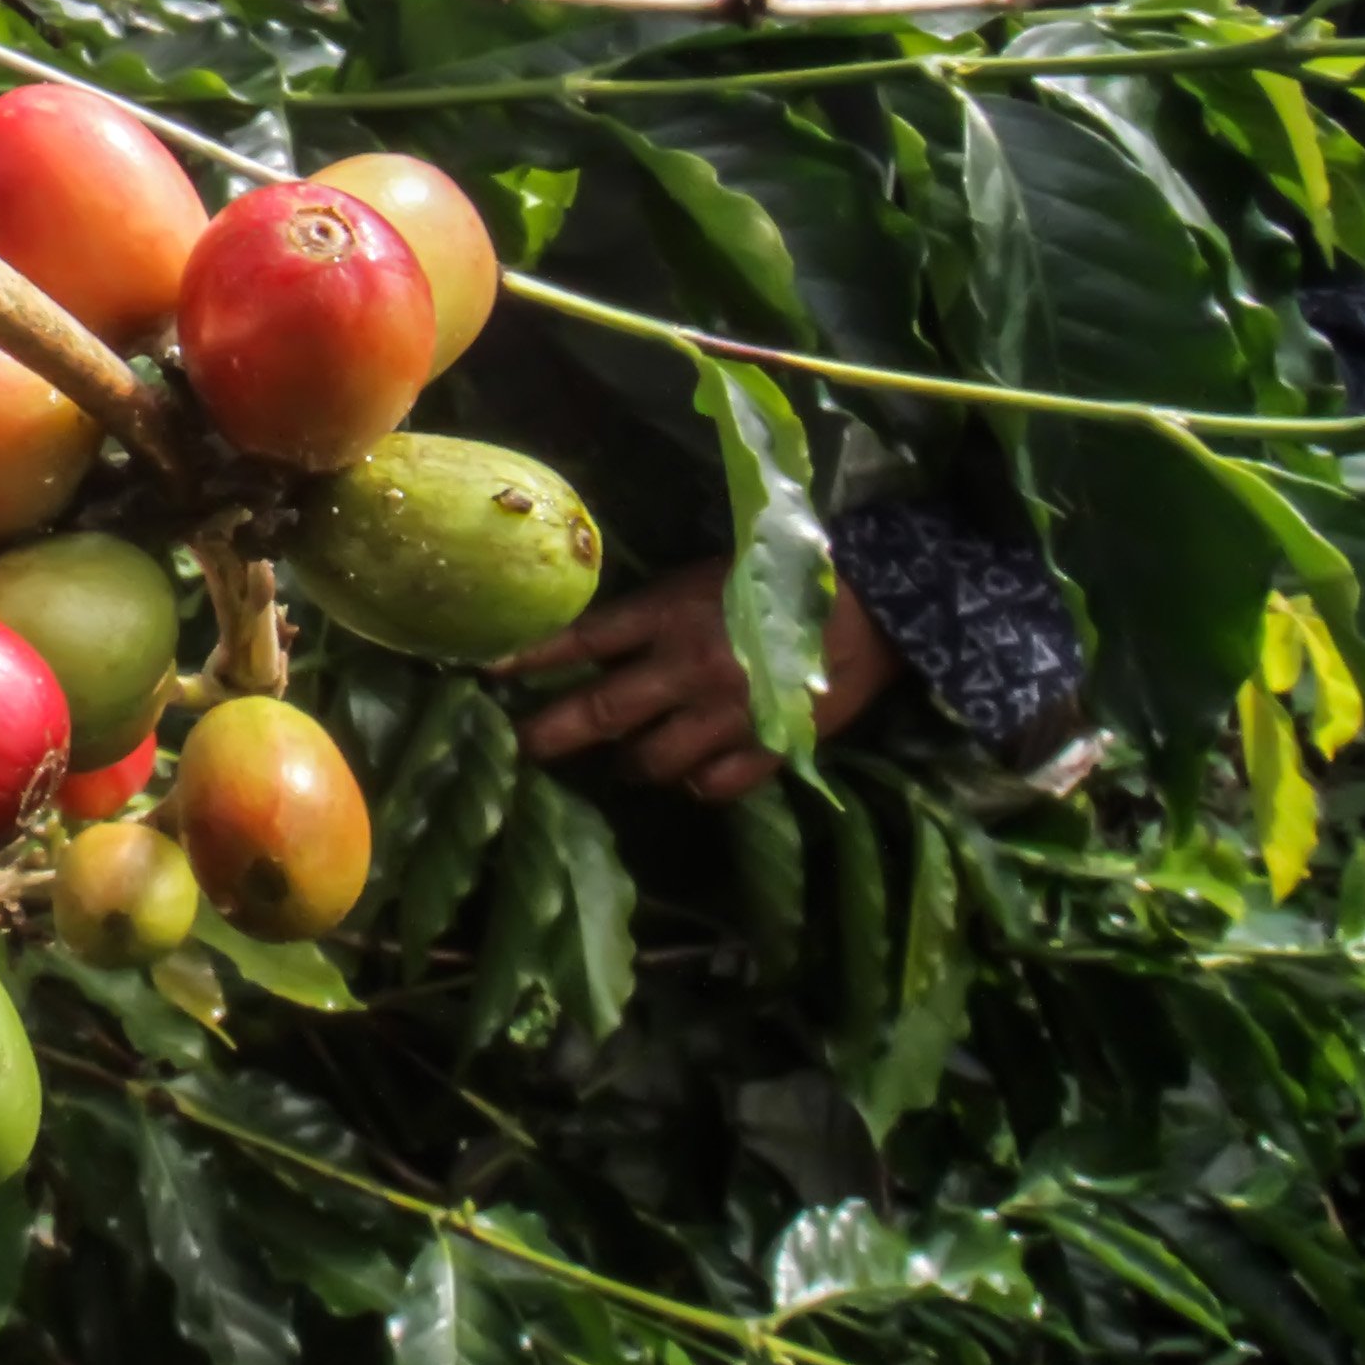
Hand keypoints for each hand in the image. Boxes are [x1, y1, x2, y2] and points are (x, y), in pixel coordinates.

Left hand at [496, 563, 898, 802]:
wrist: (875, 604)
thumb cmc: (780, 582)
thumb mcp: (705, 579)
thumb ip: (655, 613)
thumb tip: (597, 643)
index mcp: (670, 613)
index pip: (582, 640)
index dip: (533, 659)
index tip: (488, 675)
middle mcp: (688, 666)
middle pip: (601, 711)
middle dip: (552, 734)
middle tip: (524, 748)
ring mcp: (726, 713)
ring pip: (652, 760)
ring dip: (632, 762)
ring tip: (627, 758)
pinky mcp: (768, 747)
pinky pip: (713, 785)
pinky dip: (697, 784)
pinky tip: (694, 774)